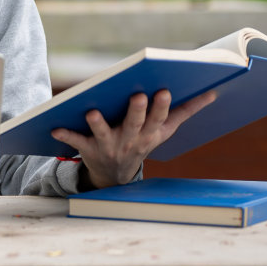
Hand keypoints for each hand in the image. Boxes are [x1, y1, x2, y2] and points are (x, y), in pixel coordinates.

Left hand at [50, 89, 216, 188]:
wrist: (115, 175)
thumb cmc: (142, 141)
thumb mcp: (165, 130)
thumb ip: (187, 111)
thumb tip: (213, 92)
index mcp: (151, 134)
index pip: (160, 119)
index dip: (162, 107)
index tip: (165, 91)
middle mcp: (131, 140)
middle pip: (135, 124)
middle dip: (138, 111)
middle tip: (139, 95)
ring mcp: (109, 145)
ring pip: (104, 132)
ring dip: (98, 123)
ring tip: (91, 111)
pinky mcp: (87, 148)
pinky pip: (75, 141)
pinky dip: (64, 134)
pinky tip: (53, 127)